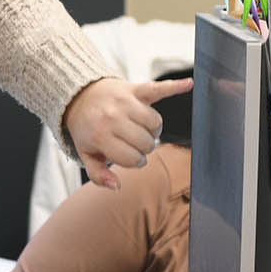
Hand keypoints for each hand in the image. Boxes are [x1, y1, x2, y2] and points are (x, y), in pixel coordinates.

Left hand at [64, 77, 195, 189]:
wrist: (81, 95)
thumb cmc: (87, 129)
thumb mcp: (86, 154)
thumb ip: (98, 175)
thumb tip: (116, 186)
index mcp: (100, 136)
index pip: (134, 159)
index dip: (135, 161)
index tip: (128, 155)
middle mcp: (113, 118)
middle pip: (147, 143)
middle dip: (143, 147)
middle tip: (132, 142)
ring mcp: (125, 102)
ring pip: (156, 124)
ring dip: (153, 130)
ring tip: (141, 129)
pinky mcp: (135, 89)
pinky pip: (160, 88)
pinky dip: (175, 86)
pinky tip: (189, 84)